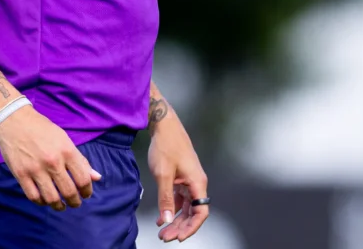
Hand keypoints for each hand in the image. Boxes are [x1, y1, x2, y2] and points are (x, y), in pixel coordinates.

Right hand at [0, 105, 101, 210]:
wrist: (13, 119)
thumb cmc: (41, 128)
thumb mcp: (64, 139)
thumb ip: (80, 160)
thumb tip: (97, 177)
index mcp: (66, 151)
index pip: (83, 179)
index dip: (87, 191)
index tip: (85, 194)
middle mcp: (52, 161)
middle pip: (69, 192)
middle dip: (75, 202)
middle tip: (74, 202)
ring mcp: (35, 169)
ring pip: (52, 198)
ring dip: (59, 206)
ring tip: (61, 205)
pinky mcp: (20, 174)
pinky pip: (34, 196)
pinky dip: (41, 202)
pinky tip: (45, 200)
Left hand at [148, 119, 208, 241]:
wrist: (163, 125)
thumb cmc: (165, 146)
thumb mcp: (162, 174)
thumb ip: (165, 198)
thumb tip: (166, 220)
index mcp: (198, 183)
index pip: (201, 212)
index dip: (191, 227)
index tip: (178, 237)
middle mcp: (196, 183)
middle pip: (193, 212)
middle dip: (180, 227)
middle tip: (165, 238)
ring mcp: (189, 180)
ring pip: (186, 207)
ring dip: (175, 219)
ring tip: (162, 232)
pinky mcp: (181, 177)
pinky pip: (179, 198)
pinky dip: (171, 208)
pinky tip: (161, 218)